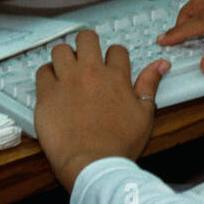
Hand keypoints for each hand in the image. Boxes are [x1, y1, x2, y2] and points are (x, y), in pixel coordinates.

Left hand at [34, 30, 170, 191]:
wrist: (92, 164)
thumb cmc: (120, 144)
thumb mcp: (144, 114)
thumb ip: (149, 85)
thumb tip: (161, 64)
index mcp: (116, 77)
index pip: (116, 50)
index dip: (114, 56)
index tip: (110, 66)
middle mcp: (91, 73)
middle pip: (86, 39)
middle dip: (87, 44)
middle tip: (85, 57)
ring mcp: (66, 82)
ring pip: (60, 50)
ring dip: (64, 56)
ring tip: (66, 69)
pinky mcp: (46, 95)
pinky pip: (41, 72)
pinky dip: (47, 75)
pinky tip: (52, 85)